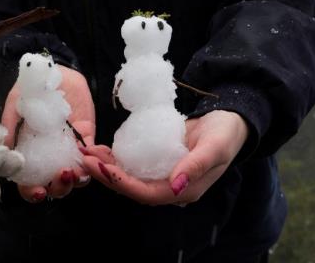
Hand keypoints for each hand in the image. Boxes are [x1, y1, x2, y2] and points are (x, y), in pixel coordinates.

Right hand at [2, 64, 94, 201]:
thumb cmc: (31, 88)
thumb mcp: (15, 102)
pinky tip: (90, 157)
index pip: (27, 181)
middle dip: (57, 189)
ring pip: (74, 177)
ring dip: (76, 180)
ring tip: (76, 171)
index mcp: (26, 152)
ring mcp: (67, 149)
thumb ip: (9, 124)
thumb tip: (5, 150)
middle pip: (52, 185)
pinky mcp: (86, 139)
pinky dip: (92, 162)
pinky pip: (90, 158)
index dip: (31, 191)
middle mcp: (47, 156)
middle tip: (61, 178)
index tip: (38, 191)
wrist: (56, 71)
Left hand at [81, 110, 248, 204]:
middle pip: (132, 187)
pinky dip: (116, 157)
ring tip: (86, 152)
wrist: (229, 122)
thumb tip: (175, 187)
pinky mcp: (157, 161)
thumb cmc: (225, 134)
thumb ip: (196, 166)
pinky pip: (133, 163)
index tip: (103, 168)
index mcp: (184, 191)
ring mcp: (162, 174)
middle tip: (85, 158)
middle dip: (106, 175)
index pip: (147, 193)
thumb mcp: (214, 147)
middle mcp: (170, 187)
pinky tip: (101, 148)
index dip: (123, 183)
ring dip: (107, 166)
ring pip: (129, 176)